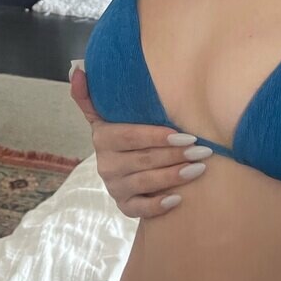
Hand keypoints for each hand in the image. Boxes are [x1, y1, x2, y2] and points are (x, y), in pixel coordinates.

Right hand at [70, 66, 208, 216]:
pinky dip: (159, 206)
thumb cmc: (123, 131)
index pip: (132, 137)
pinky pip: (141, 210)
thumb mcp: (105, 112)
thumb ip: (91, 93)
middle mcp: (105, 164)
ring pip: (146, 183)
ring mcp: (114, 187)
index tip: (185, 135)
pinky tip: (178, 199)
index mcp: (103, 138)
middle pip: (144, 160)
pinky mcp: (124, 206)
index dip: (158, 137)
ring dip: (174, 177)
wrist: (121, 165)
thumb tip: (77, 70)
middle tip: (203, 151)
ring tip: (199, 169)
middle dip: (176, 155)